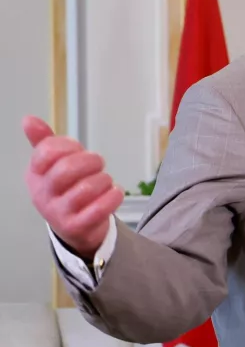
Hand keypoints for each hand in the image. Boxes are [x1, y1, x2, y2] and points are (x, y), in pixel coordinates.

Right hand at [22, 116, 123, 259]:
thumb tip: (28, 119)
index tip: (77, 150)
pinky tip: (114, 192)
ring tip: (105, 182)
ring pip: (87, 188)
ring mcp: (58, 213)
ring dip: (105, 180)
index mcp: (35, 175)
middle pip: (67, 168)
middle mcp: (42, 194)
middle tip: (98, 163)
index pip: (47, 151)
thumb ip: (44, 142)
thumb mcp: (54, 165)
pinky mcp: (77, 227)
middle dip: (91, 161)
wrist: (76, 226)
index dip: (69, 146)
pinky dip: (114, 196)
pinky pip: (100, 208)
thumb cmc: (67, 188)